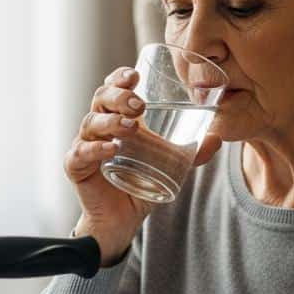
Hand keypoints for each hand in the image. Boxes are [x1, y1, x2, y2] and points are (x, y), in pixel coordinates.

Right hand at [68, 67, 221, 265]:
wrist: (123, 219)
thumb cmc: (141, 183)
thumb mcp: (170, 165)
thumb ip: (192, 153)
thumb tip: (217, 139)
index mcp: (117, 117)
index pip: (113, 88)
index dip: (120, 77)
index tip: (135, 75)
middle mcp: (98, 127)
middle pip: (100, 98)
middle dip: (118, 96)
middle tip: (138, 104)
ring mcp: (85, 145)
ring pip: (91, 122)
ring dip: (111, 121)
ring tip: (131, 127)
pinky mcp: (76, 167)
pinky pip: (80, 152)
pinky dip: (95, 149)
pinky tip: (111, 149)